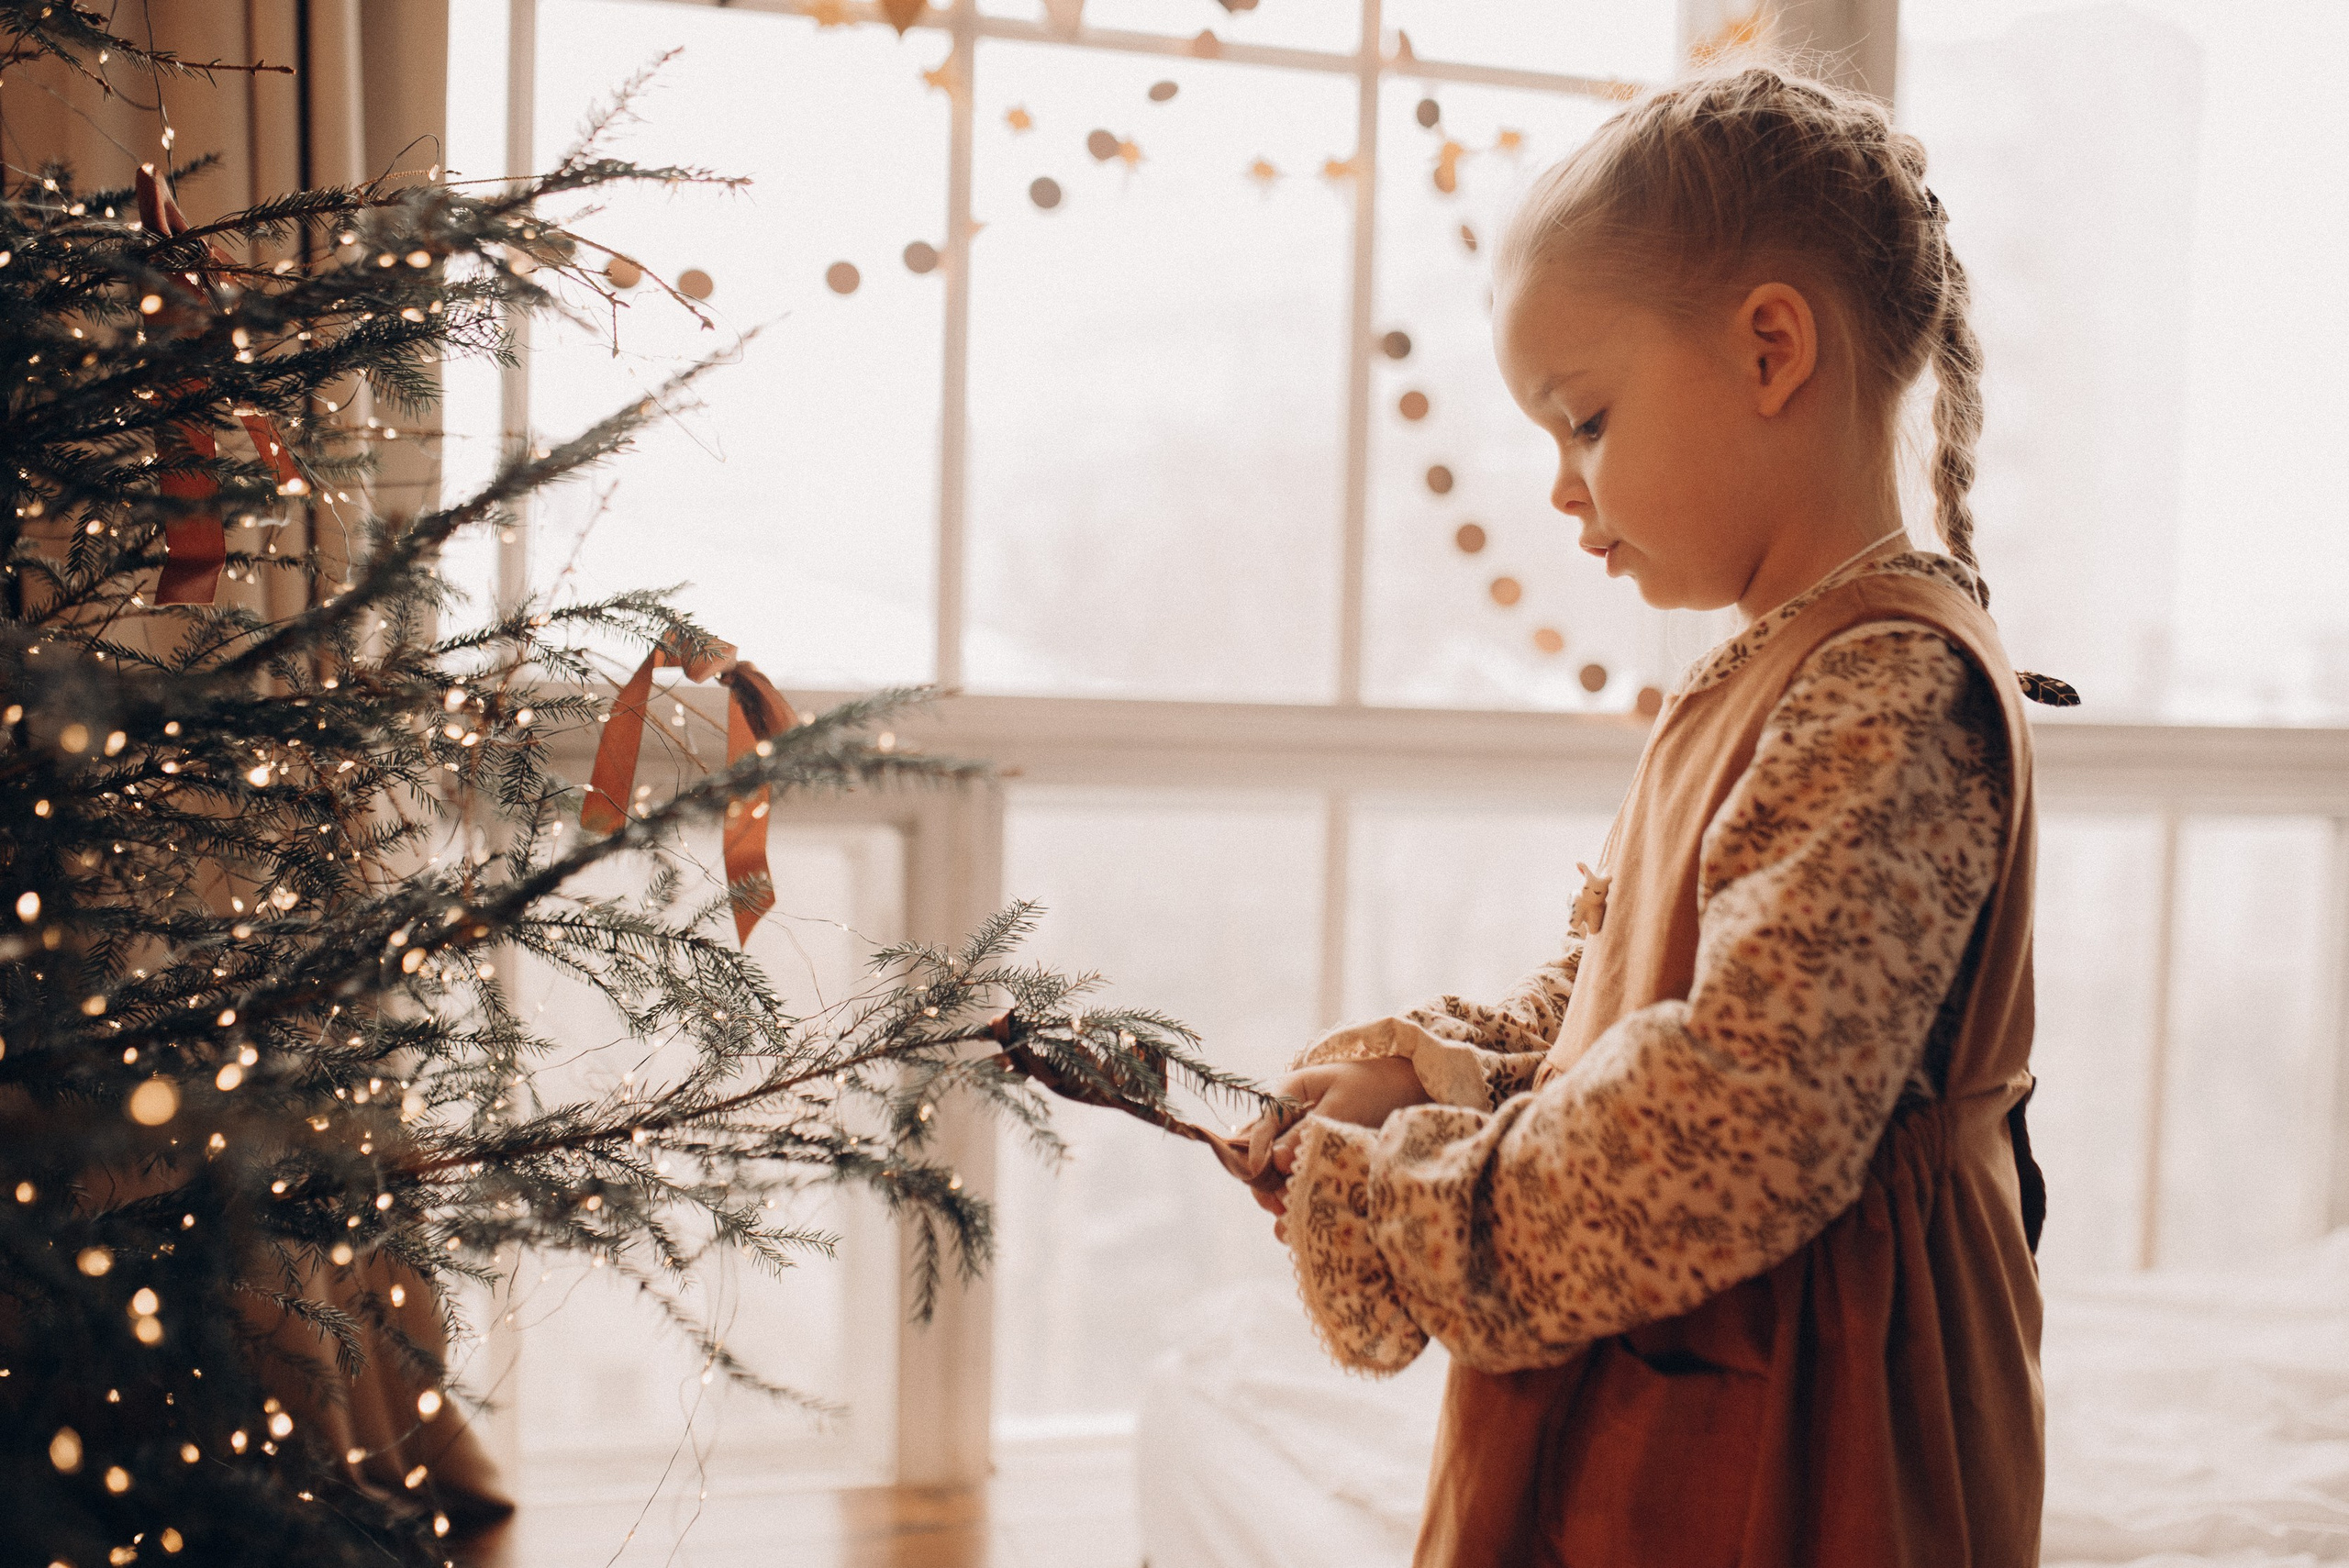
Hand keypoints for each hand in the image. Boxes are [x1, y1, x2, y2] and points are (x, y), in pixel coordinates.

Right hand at [1238, 1057, 1430, 1227]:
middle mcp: (1285, 1116)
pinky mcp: (1311, 1150)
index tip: (1260, 1180)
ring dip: (1278, 1189)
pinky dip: (1296, 1189)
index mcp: (1287, 1094)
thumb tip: (1275, 1162)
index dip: (1256, 1154)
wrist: (1404, 1084)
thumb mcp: (1341, 1107)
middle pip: (1261, 1151)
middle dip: (1265, 1180)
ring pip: (1274, 1166)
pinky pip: (1294, 1171)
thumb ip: (1307, 1133)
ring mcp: (1296, 1134)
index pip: (1261, 1127)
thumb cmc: (1373, 1087)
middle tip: (1279, 1207)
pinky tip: (1303, 1210)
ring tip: (1290, 1213)